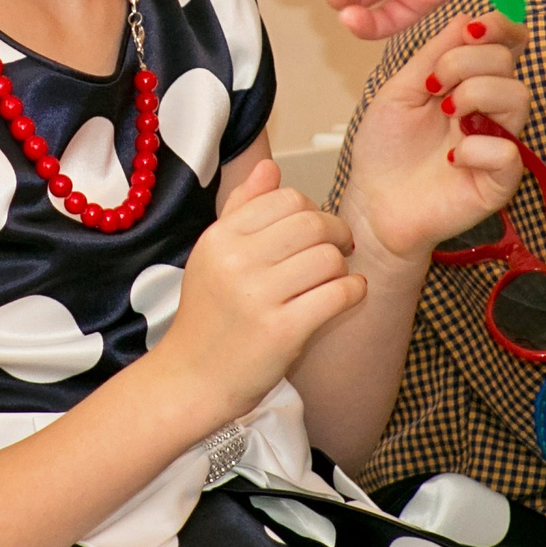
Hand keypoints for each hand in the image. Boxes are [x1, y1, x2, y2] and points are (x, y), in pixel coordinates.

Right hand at [150, 160, 364, 427]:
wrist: (192, 379)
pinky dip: (353, 291)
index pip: (285, 198)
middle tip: (339, 249)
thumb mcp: (213, 256)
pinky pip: (338, 294)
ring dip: (342, 266)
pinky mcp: (282, 331)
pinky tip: (348, 294)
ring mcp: (258, 297)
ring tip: (334, 279)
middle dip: (336, 233)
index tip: (316, 229)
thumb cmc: (209, 317)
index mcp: (220, 238)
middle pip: (312, 223)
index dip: (311, 209)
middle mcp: (236, 262)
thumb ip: (242, 208)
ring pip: (328, 258)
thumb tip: (270, 167)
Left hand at [338, 15, 527, 261]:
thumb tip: (468, 18)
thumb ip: (434, 55)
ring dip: (475, 95)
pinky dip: (478, 148)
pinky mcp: (500, 182)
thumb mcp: (401, 90)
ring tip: (445, 113)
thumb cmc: (386, 149)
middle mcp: (491, 109)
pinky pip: (509, 152)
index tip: (473, 29)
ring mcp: (499, 143)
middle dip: (466, 61)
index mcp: (471, 83)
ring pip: (518, 98)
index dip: (501, 27)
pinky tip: (451, 159)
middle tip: (433, 87)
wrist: (374, 202)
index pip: (506, 45)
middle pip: (507, 63)